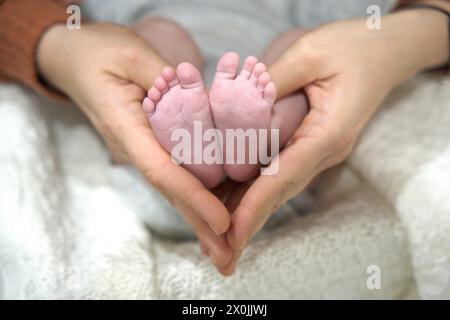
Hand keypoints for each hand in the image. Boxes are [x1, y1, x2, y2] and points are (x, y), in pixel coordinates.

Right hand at [36, 23, 233, 269]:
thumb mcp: (131, 53)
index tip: (221, 220)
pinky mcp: (149, 144)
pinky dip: (193, 193)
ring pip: (172, 186)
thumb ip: (164, 76)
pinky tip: (211, 209)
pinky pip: (173, 171)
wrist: (75, 60)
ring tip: (224, 242)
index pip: (162, 170)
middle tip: (226, 253)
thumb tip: (195, 92)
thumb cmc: (98, 53)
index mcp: (126, 127)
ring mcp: (140, 148)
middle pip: (170, 190)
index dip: (193, 196)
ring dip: (197, 215)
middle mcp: (133, 146)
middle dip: (199, 222)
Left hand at [221, 9, 448, 273]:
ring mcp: (318, 150)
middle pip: (280, 191)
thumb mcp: (311, 53)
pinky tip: (233, 200)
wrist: (384, 51)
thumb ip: (272, 80)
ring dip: (250, 211)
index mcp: (328, 133)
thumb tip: (233, 101)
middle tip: (221, 254)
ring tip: (219, 238)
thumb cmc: (354, 48)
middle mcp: (323, 150)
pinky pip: (279, 170)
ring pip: (278, 186)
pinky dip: (256, 188)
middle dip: (249, 222)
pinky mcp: (310, 144)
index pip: (286, 175)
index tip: (232, 230)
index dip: (257, 204)